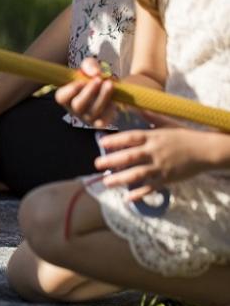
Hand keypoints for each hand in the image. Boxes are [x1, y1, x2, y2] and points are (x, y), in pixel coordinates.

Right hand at [55, 58, 115, 127]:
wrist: (108, 88)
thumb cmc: (93, 77)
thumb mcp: (89, 67)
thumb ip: (89, 65)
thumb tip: (96, 73)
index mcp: (67, 97)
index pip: (61, 97)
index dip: (69, 90)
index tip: (81, 81)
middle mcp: (75, 109)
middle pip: (78, 105)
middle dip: (88, 92)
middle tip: (98, 79)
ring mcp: (87, 117)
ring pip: (93, 112)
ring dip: (102, 97)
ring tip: (109, 83)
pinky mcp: (100, 122)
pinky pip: (105, 119)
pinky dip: (110, 108)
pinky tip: (115, 97)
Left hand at [95, 126, 211, 200]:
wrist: (207, 150)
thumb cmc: (185, 135)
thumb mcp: (168, 123)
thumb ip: (151, 117)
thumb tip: (137, 107)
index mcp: (153, 137)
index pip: (131, 137)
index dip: (116, 140)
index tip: (101, 143)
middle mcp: (154, 151)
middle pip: (130, 157)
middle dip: (112, 161)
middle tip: (97, 164)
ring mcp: (160, 166)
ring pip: (137, 174)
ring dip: (121, 179)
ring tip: (107, 182)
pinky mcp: (167, 178)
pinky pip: (151, 187)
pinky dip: (139, 193)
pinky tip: (127, 198)